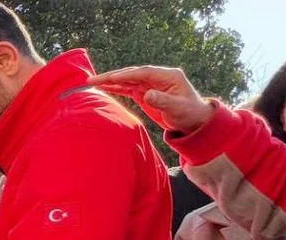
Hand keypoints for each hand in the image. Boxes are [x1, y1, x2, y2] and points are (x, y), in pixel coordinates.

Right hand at [88, 66, 214, 133]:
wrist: (193, 120)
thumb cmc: (189, 113)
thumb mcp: (177, 108)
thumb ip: (163, 100)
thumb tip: (147, 94)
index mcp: (168, 76)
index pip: (143, 72)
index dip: (126, 75)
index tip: (112, 78)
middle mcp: (157, 77)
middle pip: (131, 74)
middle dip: (112, 76)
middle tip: (93, 79)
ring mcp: (150, 84)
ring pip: (127, 80)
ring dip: (110, 81)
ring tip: (92, 82)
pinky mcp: (144, 93)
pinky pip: (127, 88)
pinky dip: (115, 88)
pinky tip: (103, 88)